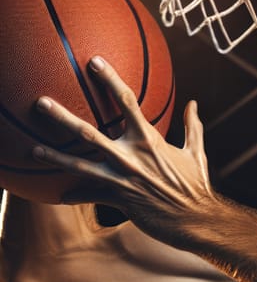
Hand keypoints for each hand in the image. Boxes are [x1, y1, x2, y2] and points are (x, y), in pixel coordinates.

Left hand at [32, 56, 215, 247]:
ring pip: (81, 165)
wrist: (197, 220)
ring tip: (34, 151)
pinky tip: (59, 195)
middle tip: (40, 103)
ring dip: (56, 157)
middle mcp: (132, 156)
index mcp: (150, 140)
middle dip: (62, 117)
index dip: (110, 80)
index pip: (127, 102)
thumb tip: (194, 104)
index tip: (94, 62)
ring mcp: (124, 179)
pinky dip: (76, 195)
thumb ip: (193, 127)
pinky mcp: (121, 200)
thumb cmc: (197, 186)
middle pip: (88, 132)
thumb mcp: (197, 154)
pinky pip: (93, 195)